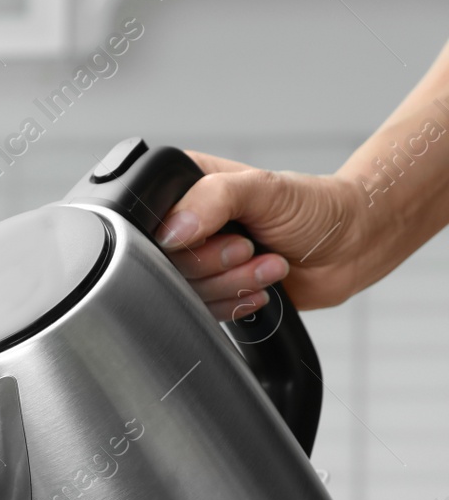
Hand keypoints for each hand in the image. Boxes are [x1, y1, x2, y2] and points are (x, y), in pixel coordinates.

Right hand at [155, 152, 374, 319]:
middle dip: (215, 263)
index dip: (177, 237)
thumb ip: (214, 198)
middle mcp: (187, 224)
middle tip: (250, 247)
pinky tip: (263, 285)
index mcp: (187, 188)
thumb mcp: (264, 188)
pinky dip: (237, 303)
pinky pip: (205, 311)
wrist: (350, 245)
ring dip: (234, 284)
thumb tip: (173, 231)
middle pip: (165, 263)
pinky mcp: (214, 291)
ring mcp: (199, 260)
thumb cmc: (315, 207)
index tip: (218, 233)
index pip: (148, 218)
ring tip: (268, 264)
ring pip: (185, 291)